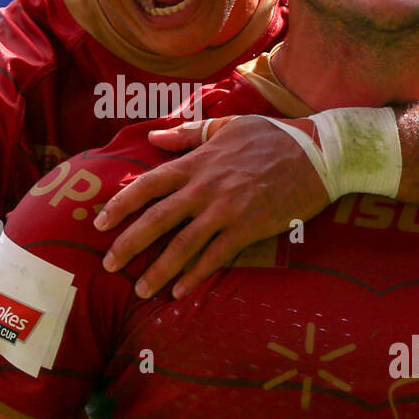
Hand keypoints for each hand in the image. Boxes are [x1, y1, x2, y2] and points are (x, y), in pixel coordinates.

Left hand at [95, 115, 330, 298]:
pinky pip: (214, 257)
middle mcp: (204, 188)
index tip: (99, 222)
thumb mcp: (227, 126)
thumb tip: (154, 136)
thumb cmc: (273, 137)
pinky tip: (179, 291)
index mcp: (196, 163)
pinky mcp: (248, 229)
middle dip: (128, 244)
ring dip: (158, 270)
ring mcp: (225, 210)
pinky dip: (194, 276)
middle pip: (156, 219)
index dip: (120, 204)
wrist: (318, 153)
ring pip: (182, 245)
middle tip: (108, 264)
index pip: (147, 184)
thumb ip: (189, 134)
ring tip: (141, 289)